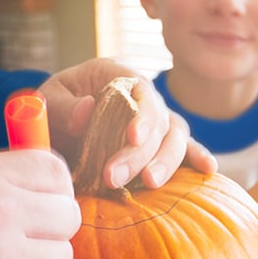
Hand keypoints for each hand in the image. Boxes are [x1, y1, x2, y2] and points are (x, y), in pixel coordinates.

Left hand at [39, 58, 216, 188]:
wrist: (59, 118)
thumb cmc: (55, 105)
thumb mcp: (48, 99)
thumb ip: (63, 106)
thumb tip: (87, 111)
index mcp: (118, 74)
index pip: (140, 90)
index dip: (142, 115)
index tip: (132, 138)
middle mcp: (144, 95)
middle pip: (158, 121)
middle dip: (140, 152)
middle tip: (113, 177)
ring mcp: (156, 119)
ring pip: (176, 136)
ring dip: (166, 161)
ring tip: (149, 183)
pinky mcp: (161, 141)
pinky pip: (185, 148)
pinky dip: (198, 157)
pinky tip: (208, 170)